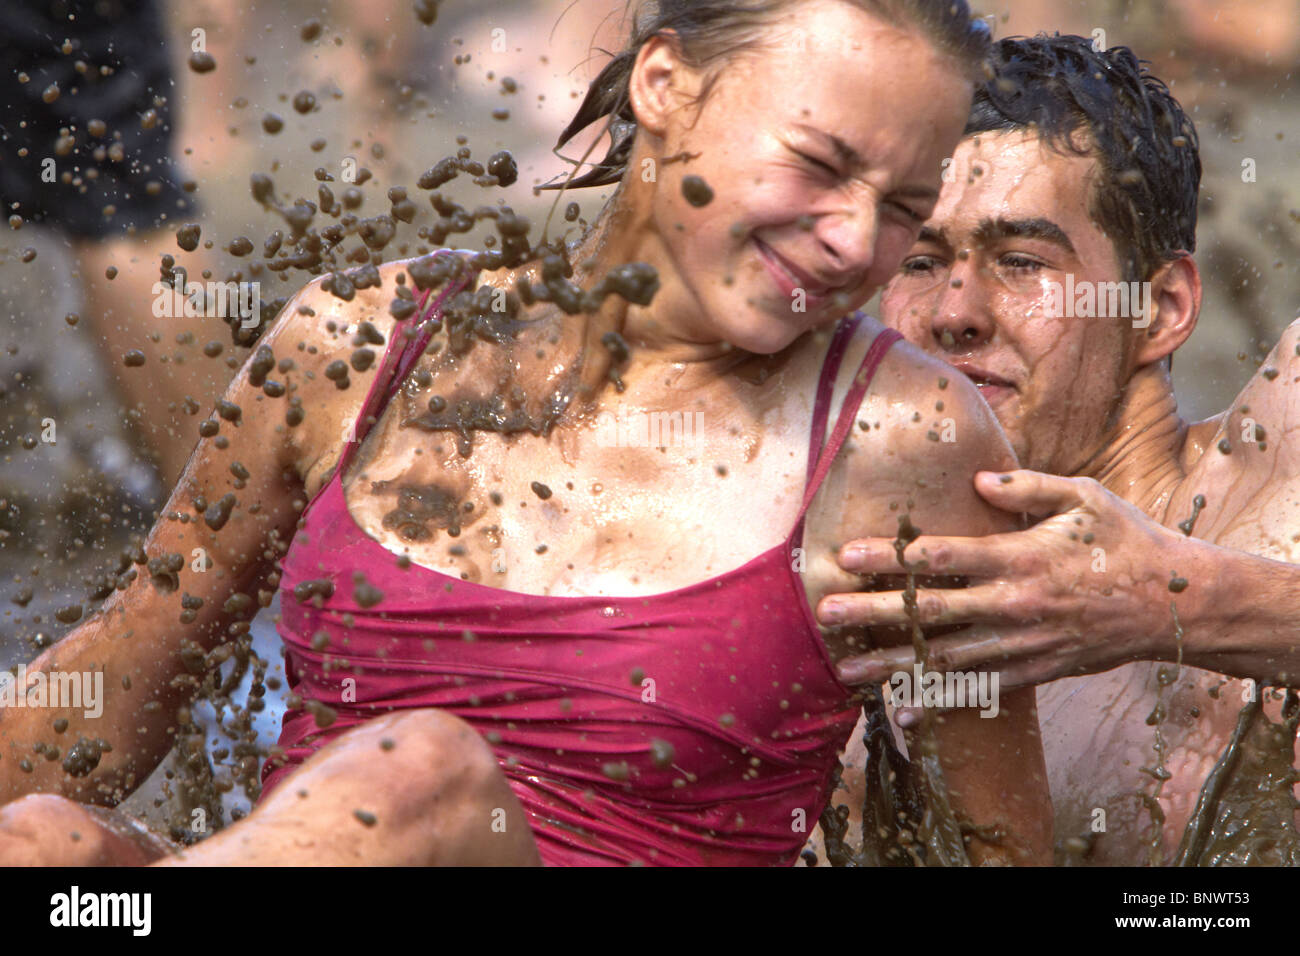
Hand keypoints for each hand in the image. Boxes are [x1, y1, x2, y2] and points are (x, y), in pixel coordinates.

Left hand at [821, 470, 1208, 689]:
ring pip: (945, 658)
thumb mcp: (1086, 498)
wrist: (1176, 605)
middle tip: (825, 612)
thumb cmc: (1127, 541)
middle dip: (873, 612)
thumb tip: (977, 481)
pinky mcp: (1034, 671)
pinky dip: (937, 701)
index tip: (845, 554)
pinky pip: (977, 689)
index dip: (891, 557)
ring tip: (846, 669)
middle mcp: (1015, 606)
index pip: (942, 557)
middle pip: (931, 612)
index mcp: (1022, 559)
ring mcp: (1023, 645)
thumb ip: (1028, 488)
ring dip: (892, 663)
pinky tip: (899, 709)